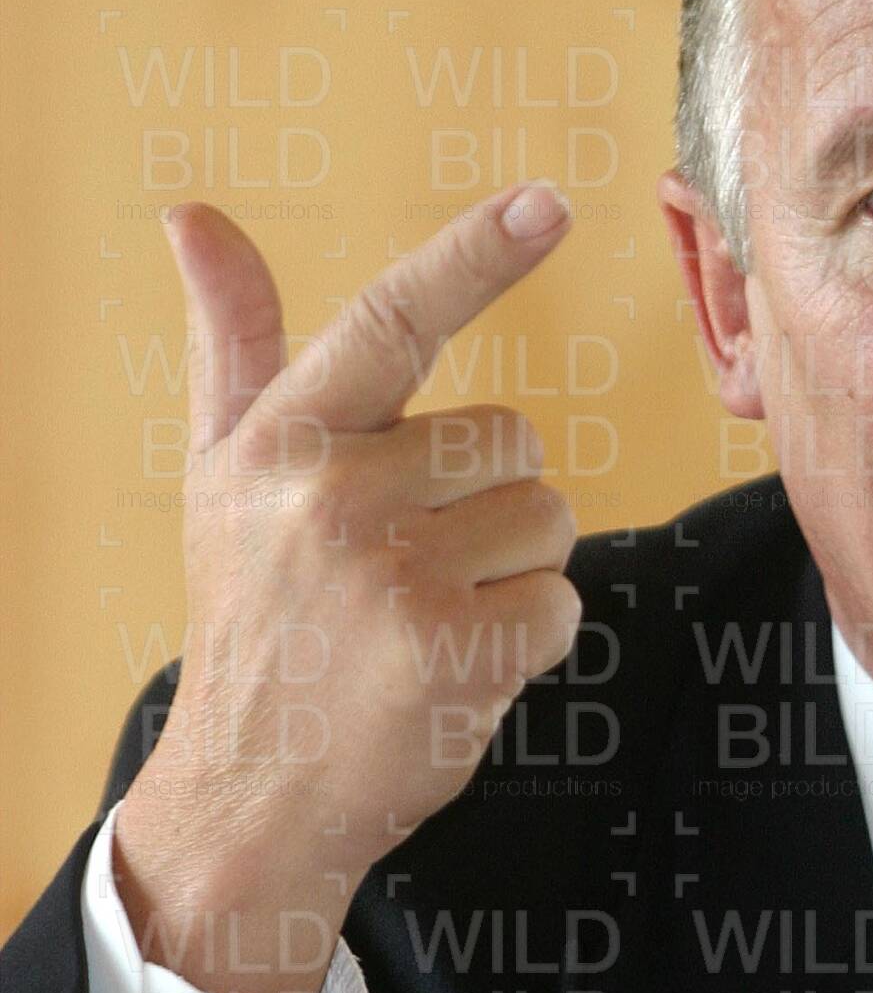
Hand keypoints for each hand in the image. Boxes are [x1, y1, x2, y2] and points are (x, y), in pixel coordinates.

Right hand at [112, 181, 578, 992]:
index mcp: (284, 439)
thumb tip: (191, 214)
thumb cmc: (257, 616)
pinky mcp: (452, 648)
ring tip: (427, 616)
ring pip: (549, 517)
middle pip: (516, 439)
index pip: (393, 319)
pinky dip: (530, 639)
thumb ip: (233, 344)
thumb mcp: (225, 475)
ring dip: (513, 570)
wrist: (253, 791)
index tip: (550, 200)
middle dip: (488, 501)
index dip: (478, 253)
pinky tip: (456, 666)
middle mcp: (331, 495)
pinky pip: (560, 600)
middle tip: (408, 567)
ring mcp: (392, 574)